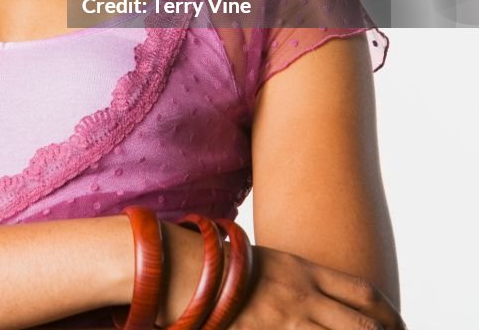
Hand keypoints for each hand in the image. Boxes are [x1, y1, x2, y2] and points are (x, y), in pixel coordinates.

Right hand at [158, 224, 407, 329]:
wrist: (186, 270)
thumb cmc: (225, 266)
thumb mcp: (270, 263)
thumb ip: (299, 279)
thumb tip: (321, 294)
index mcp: (306, 270)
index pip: (362, 292)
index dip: (389, 313)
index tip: (400, 325)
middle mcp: (303, 295)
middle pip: (361, 323)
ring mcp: (287, 320)